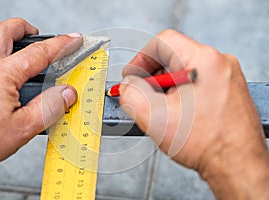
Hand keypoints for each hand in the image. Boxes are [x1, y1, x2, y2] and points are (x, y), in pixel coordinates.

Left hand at [0, 18, 81, 169]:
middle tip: (37, 34)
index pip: (39, 53)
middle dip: (26, 28)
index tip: (72, 39)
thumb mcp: (21, 129)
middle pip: (6, 31)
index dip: (61, 44)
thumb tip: (67, 93)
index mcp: (0, 75)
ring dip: (2, 29)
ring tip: (14, 35)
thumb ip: (48, 108)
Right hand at [120, 30, 268, 198]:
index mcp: (204, 61)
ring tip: (163, 110)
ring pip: (183, 72)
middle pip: (173, 57)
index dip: (141, 58)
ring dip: (166, 88)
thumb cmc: (208, 144)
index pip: (163, 41)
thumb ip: (131, 94)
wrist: (237, 165)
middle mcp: (219, 64)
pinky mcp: (228, 90)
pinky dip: (181, 94)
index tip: (133, 76)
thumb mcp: (155, 117)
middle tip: (144, 97)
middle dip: (153, 77)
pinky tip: (177, 113)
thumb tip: (126, 85)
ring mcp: (226, 77)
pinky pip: (196, 83)